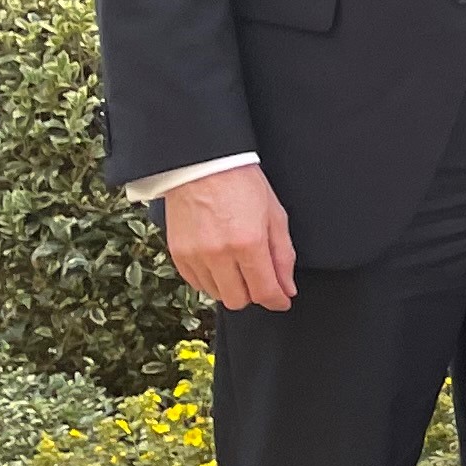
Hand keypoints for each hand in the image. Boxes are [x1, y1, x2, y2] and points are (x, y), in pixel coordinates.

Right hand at [162, 165, 296, 311]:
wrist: (203, 165)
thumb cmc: (242, 184)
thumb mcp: (275, 216)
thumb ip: (283, 256)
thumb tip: (286, 288)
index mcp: (248, 243)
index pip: (264, 291)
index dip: (277, 300)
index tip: (281, 300)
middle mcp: (219, 254)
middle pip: (239, 300)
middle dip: (254, 293)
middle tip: (260, 277)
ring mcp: (195, 256)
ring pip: (217, 294)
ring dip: (231, 287)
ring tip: (238, 264)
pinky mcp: (178, 254)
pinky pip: (197, 284)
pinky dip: (211, 279)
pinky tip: (220, 262)